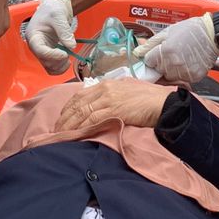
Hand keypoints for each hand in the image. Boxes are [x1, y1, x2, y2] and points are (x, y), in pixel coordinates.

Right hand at [26, 0, 76, 73]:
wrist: (53, 7)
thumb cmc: (52, 9)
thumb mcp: (58, 16)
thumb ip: (64, 31)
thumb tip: (71, 46)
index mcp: (33, 36)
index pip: (40, 50)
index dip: (52, 55)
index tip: (65, 54)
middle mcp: (35, 46)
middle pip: (44, 61)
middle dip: (58, 60)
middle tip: (69, 53)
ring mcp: (42, 50)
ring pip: (48, 67)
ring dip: (60, 66)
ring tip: (68, 56)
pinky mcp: (48, 53)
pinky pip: (52, 66)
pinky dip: (60, 67)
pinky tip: (67, 60)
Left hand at [54, 78, 172, 132]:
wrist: (162, 103)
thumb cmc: (147, 100)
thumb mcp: (125, 92)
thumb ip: (111, 96)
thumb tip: (99, 106)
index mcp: (106, 84)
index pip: (80, 95)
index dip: (68, 108)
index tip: (62, 118)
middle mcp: (104, 90)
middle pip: (77, 104)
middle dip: (64, 118)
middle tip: (56, 129)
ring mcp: (108, 100)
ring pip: (82, 112)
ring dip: (69, 125)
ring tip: (60, 135)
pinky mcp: (114, 111)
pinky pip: (92, 120)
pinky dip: (81, 127)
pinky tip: (74, 134)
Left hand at [133, 15, 217, 82]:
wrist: (212, 34)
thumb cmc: (191, 30)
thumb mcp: (168, 32)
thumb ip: (151, 44)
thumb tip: (138, 52)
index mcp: (165, 52)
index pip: (149, 62)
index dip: (152, 57)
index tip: (157, 53)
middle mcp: (173, 64)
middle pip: (158, 71)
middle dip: (161, 64)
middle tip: (172, 53)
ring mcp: (184, 72)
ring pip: (169, 77)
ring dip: (172, 70)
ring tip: (181, 57)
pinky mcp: (193, 77)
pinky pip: (182, 79)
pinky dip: (183, 73)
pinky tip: (188, 62)